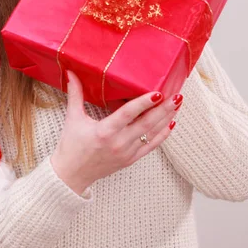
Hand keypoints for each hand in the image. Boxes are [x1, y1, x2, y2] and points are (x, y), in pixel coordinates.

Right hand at [50, 70, 182, 194]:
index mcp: (105, 131)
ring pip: (151, 134)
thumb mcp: (73, 118)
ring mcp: (127, 152)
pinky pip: (151, 146)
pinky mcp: (130, 159)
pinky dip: (162, 135)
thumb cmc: (71, 146)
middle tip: (176, 96)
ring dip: (165, 119)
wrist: (71, 175)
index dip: (143, 103)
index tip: (157, 93)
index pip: (128, 114)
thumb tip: (71, 72)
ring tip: (177, 105)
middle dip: (163, 109)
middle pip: (146, 124)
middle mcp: (119, 143)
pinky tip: (171, 123)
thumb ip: (75, 94)